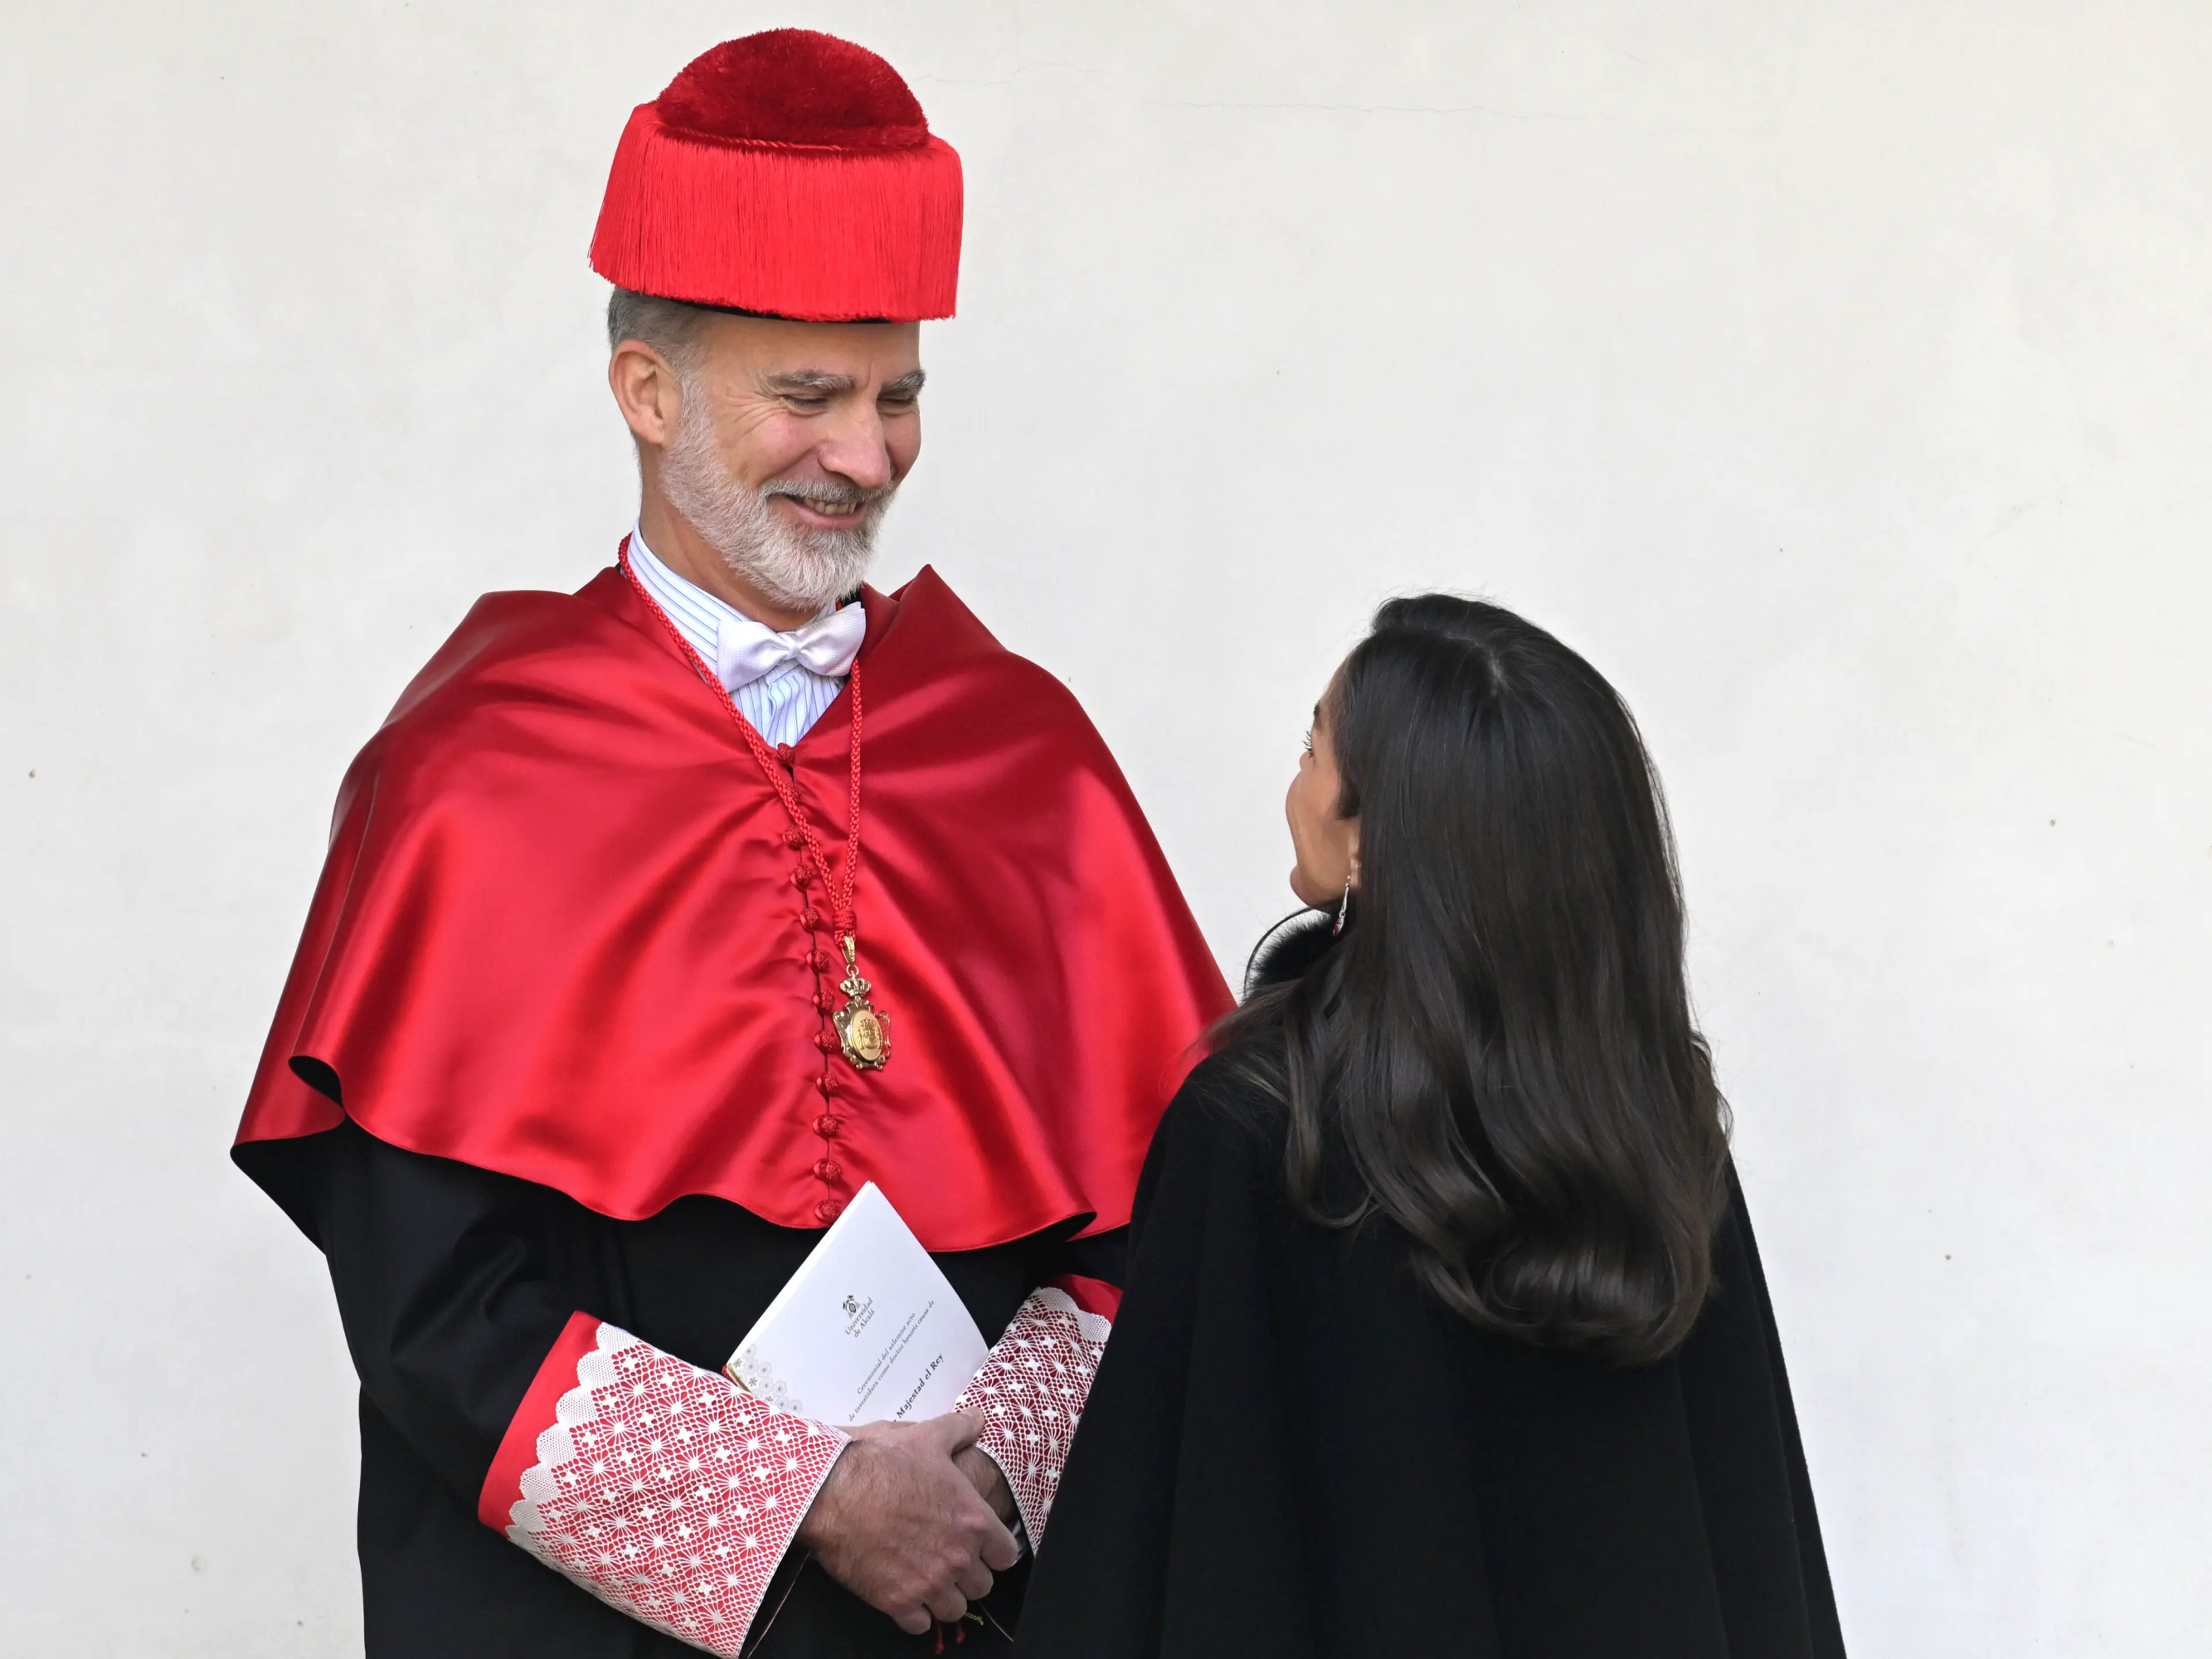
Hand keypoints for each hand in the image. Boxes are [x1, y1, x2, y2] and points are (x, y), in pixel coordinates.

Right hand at [797, 1409, 1018, 1634]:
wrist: (830, 1491)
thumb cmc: (878, 1463)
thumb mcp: (925, 1437)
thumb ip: (959, 1430)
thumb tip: (977, 1420)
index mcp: (973, 1520)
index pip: (1006, 1555)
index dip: (992, 1550)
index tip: (978, 1546)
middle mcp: (957, 1556)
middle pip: (982, 1585)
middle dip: (967, 1574)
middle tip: (947, 1559)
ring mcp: (928, 1582)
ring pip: (955, 1609)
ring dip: (944, 1596)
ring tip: (927, 1579)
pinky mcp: (897, 1601)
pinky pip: (921, 1625)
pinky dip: (915, 1614)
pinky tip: (905, 1594)